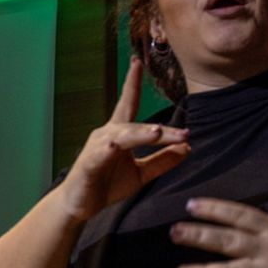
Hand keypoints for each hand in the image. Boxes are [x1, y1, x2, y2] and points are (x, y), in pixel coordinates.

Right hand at [56, 57, 189, 221]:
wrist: (79, 205)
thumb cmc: (106, 185)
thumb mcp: (140, 174)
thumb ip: (162, 161)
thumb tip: (187, 147)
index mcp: (119, 134)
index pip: (128, 105)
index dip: (132, 84)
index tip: (137, 62)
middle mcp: (107, 135)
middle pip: (136, 125)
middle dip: (159, 129)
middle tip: (183, 133)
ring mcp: (97, 148)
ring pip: (122, 137)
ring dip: (140, 134)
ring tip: (158, 133)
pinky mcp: (88, 164)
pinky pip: (100, 155)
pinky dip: (108, 150)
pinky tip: (115, 147)